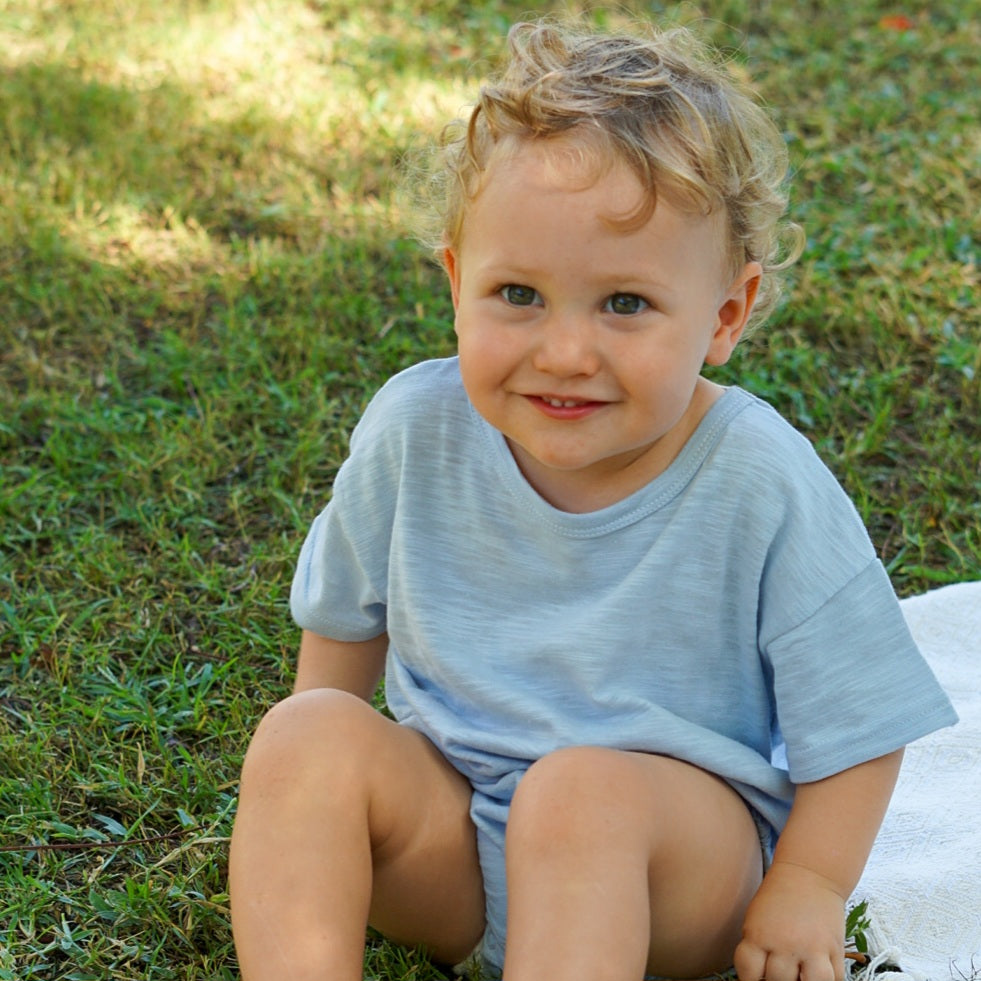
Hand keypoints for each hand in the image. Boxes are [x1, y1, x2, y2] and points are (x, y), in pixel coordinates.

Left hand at [733, 861, 846, 980]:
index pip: (749, 972)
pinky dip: (826, 980)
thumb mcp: (756, 920)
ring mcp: (813, 948)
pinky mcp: (835, 950)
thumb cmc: (777, 898)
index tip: (754, 978)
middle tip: (779, 971)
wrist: (809, 874)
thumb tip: (759, 978)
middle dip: (775, 980)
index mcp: (759, 934)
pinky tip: (817, 972)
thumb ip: (756, 949)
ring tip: (799, 974)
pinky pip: (835, 979)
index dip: (749, 980)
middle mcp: (786, 943)